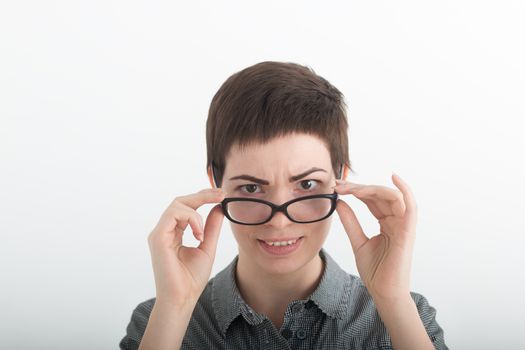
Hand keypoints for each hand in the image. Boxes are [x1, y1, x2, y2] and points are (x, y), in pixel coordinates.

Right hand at [147, 188, 225, 306]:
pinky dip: (190, 219)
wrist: (182, 298)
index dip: (203, 197)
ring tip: (204, 231)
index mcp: (173, 233)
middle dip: (202, 195)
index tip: (221, 195)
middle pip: (180, 201)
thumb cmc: (191, 279)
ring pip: (176, 205)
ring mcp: (159, 233)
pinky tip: (199, 234)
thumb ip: (211, 227)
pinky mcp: (158, 238)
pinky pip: (173, 215)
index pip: (186, 207)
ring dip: (197, 209)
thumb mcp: (207, 246)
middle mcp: (164, 231)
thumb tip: (218, 207)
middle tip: (220, 194)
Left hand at [332, 173, 416, 300]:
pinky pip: (410, 206)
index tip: (336, 187)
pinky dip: (405, 190)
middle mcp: (396, 221)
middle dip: (358, 187)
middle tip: (339, 185)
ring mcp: (403, 225)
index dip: (355, 190)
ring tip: (350, 188)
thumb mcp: (357, 241)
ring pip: (391, 196)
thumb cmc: (375, 271)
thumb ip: (350, 221)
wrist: (383, 292)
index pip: (371, 199)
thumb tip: (339, 202)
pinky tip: (394, 177)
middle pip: (379, 195)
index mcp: (386, 223)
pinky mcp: (407, 231)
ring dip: (370, 189)